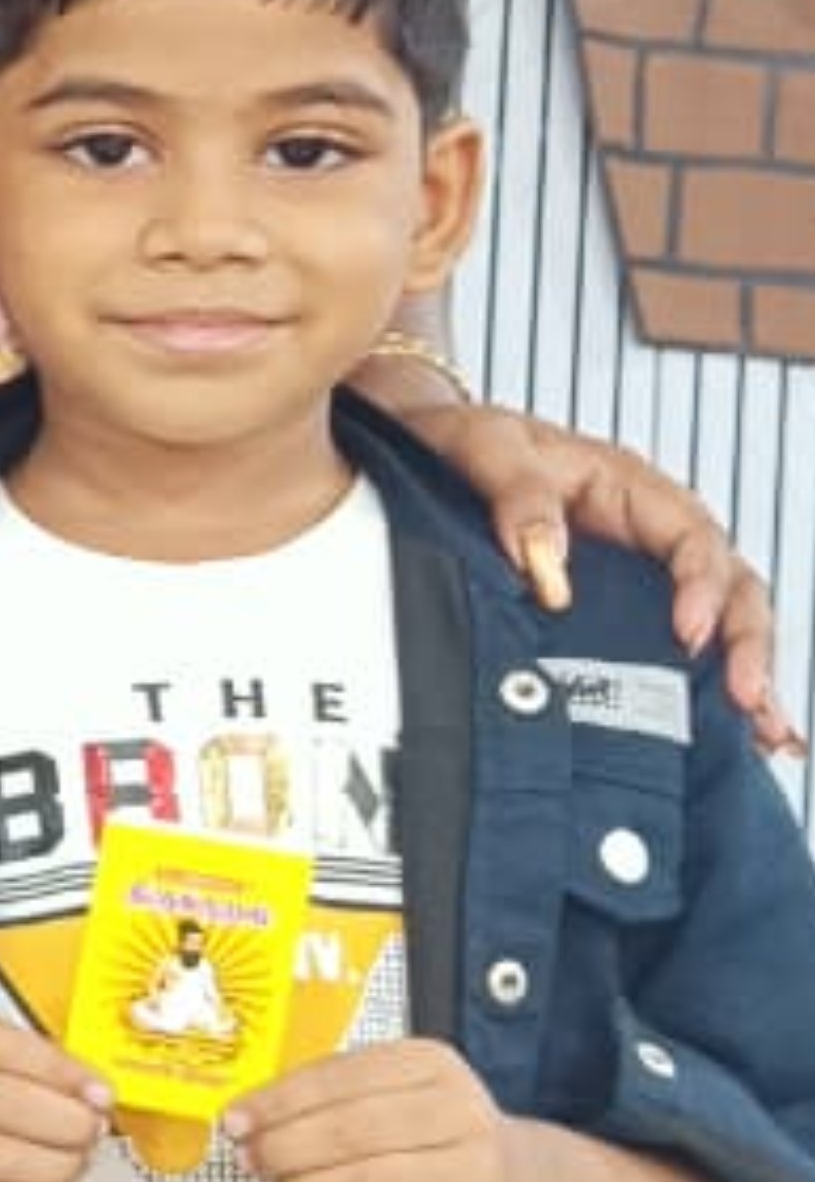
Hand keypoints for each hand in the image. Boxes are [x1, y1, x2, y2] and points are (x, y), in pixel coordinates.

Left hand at [226, 1042, 527, 1181]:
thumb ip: (327, 1097)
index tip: (237, 1121)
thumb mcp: (394, 1090)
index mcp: (430, 1064)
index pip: (336, 1078)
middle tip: (253, 1161)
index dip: (276, 1103)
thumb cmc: (438, 1133)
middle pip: (349, 1132)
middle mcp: (460, 1114)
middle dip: (285, 1150)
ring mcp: (474, 1175)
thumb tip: (251, 1122)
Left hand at [400, 398, 793, 751]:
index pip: (693, 537)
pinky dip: (708, 694)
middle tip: (744, 699)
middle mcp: (645, 536)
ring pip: (716, 626)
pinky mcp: (613, 615)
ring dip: (742, 679)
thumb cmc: (459, 439)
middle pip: (728, 587)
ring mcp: (636, 578)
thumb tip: (545, 562)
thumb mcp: (483, 446)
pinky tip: (737, 741)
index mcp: (628, 488)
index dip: (703, 586)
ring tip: (761, 736)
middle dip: (746, 644)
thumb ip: (517, 494)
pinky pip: (674, 654)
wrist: (420, 451)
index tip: (688, 633)